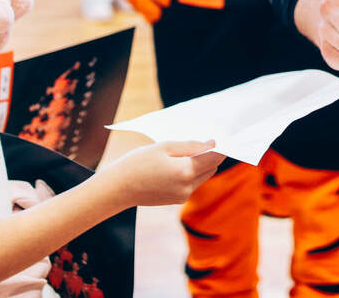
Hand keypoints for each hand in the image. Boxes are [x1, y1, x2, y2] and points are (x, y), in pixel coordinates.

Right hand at [101, 140, 223, 207]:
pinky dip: (189, 174)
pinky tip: (173, 166)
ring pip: (202, 176)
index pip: (214, 158)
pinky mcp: (177, 200)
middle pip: (211, 168)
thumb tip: (211, 144)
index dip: (220, 147)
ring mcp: (183, 196)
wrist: (118, 189)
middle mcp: (188, 187)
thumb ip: (190, 145)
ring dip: (199, 165)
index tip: (221, 138)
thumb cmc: (138, 163)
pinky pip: (191, 184)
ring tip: (180, 154)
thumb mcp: (164, 147)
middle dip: (209, 155)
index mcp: (185, 171)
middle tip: (197, 143)